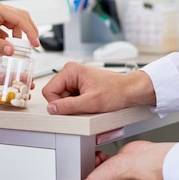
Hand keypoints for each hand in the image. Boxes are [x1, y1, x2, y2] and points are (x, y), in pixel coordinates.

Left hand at [0, 1, 39, 55]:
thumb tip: (12, 51)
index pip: (20, 18)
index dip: (30, 30)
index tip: (35, 42)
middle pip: (20, 18)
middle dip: (28, 31)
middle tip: (33, 44)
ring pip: (13, 25)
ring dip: (18, 36)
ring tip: (19, 48)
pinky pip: (5, 32)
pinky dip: (8, 40)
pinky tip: (6, 49)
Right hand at [42, 62, 156, 114]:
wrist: (129, 90)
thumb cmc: (116, 91)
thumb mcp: (91, 102)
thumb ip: (69, 106)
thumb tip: (52, 109)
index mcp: (70, 70)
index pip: (49, 91)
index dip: (57, 104)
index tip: (71, 108)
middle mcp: (70, 72)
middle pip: (54, 94)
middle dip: (66, 103)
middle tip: (83, 104)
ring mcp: (74, 78)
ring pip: (61, 97)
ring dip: (72, 103)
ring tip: (88, 102)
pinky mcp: (78, 84)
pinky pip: (69, 97)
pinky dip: (77, 102)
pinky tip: (88, 101)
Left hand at [48, 140, 172, 179]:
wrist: (138, 160)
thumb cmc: (121, 177)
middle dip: (80, 172)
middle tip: (80, 168)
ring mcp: (109, 176)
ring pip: (91, 169)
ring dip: (89, 162)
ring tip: (93, 161)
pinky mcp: (112, 164)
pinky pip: (99, 160)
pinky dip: (98, 156)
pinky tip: (100, 155)